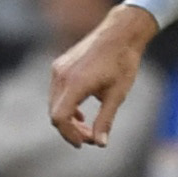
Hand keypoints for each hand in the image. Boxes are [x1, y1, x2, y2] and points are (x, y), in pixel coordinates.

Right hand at [49, 4, 156, 147]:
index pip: (60, 118)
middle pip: (55, 113)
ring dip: (68, 119)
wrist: (120, 32)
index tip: (84, 143)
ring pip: (55, 103)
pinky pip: (57, 92)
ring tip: (89, 128)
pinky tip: (81, 114)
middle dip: (71, 130)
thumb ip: (105, 120)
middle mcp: (62, 75)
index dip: (69, 135)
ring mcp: (59, 68)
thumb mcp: (117, 95)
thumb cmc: (122, 62)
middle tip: (92, 138)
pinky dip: (66, 106)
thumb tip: (100, 143)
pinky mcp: (61, 65)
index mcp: (75, 83)